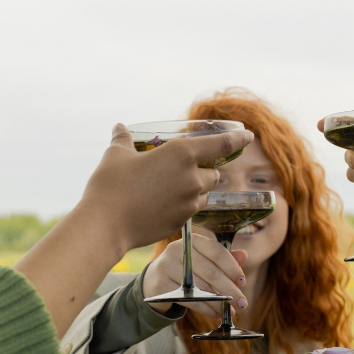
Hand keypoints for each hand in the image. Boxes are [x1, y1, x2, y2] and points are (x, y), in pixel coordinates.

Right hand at [79, 124, 254, 253]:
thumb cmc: (110, 186)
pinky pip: (192, 210)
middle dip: (204, 170)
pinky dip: (185, 205)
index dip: (238, 139)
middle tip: (182, 169)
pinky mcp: (182, 222)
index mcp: (181, 153)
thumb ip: (123, 140)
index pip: (222, 143)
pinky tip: (163, 205)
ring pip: (204, 193)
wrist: (104, 226)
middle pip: (213, 172)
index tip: (249, 136)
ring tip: (171, 188)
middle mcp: (192, 178)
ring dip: (196, 189)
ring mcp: (189, 203)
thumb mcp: (116, 156)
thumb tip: (119, 127)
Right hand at [143, 237, 248, 317]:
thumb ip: (223, 258)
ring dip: (218, 302)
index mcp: (192, 240)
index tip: (242, 281)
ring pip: (200, 287)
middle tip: (242, 303)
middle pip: (210, 271)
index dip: (232, 267)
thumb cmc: (185, 268)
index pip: (216, 251)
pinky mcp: (161, 285)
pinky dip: (205, 308)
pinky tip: (215, 313)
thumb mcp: (203, 259)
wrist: (155, 280)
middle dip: (229, 289)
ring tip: (230, 311)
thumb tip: (245, 256)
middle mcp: (177, 250)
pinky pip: (189, 299)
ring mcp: (167, 267)